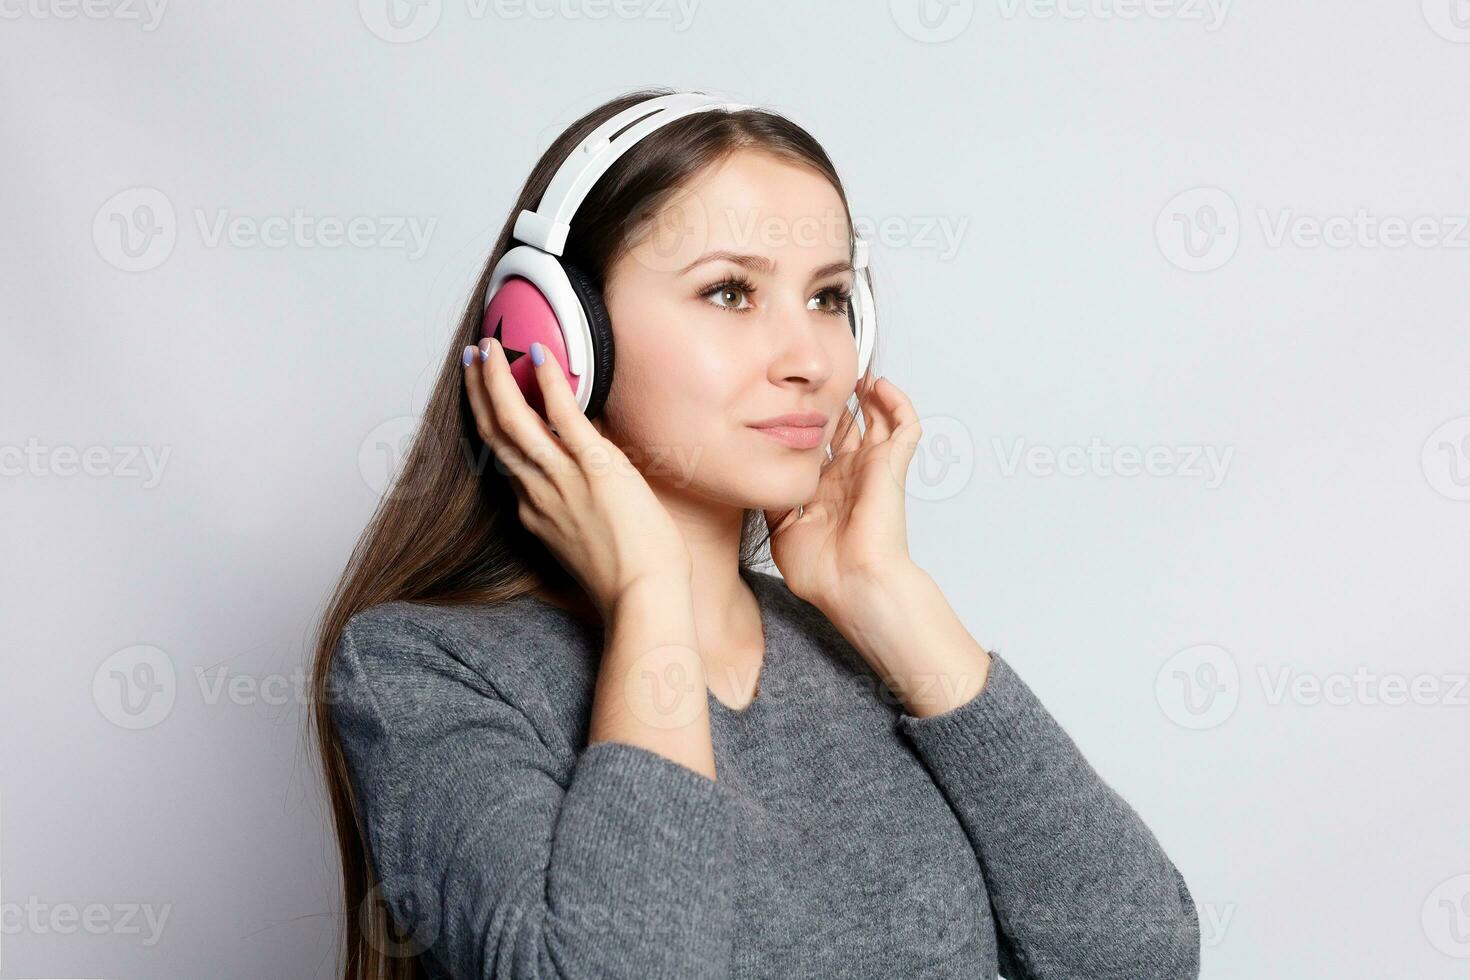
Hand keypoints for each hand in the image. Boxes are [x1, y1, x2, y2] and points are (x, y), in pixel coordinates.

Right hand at [463, 338, 691, 619]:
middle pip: (495, 434)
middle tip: (473, 359)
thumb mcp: (587, 546)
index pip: (506, 461)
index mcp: (536, 513)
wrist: (643, 598)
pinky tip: (538, 354)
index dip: (493, 424)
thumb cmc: (630, 581)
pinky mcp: (593, 467)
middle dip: (478, 392)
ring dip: (495, 379)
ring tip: (487, 347)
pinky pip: (561, 415)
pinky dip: (548, 382)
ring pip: (512, 420)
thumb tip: (588, 495)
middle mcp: (538, 493)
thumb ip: (576, 517)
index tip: (488, 399)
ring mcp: (562, 479)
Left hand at [762, 372, 923, 614]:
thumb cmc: (822, 570)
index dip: (809, 422)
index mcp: (827, 489)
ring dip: (868, 393)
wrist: (851, 585)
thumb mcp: (782, 528)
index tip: (787, 399)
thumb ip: (774, 497)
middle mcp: (850, 475)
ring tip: (853, 369)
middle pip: (848, 426)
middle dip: (835, 400)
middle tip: (819, 376)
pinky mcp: (892, 465)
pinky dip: (897, 401)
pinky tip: (878, 384)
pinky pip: (905, 425)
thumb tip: (759, 474)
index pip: (820, 445)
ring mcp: (873, 469)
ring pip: (879, 418)